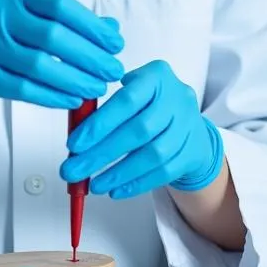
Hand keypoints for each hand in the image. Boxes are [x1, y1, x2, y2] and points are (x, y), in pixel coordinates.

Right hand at [0, 0, 124, 121]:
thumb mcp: (27, 16)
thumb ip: (67, 20)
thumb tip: (110, 30)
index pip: (60, 5)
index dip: (92, 26)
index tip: (115, 43)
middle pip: (53, 36)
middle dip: (90, 56)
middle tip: (113, 70)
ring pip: (41, 65)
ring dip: (76, 79)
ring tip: (97, 87)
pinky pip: (25, 88)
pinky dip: (54, 95)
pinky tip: (73, 98)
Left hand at [59, 60, 223, 198]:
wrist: (189, 125)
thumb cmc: (150, 106)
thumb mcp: (131, 90)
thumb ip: (106, 106)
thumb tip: (77, 135)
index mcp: (157, 77)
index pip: (127, 100)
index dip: (99, 124)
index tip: (74, 145)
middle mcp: (177, 99)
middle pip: (138, 131)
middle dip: (101, 153)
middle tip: (74, 170)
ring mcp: (188, 126)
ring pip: (153, 155)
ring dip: (119, 173)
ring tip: (94, 185)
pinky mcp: (192, 152)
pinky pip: (164, 173)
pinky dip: (137, 184)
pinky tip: (116, 190)